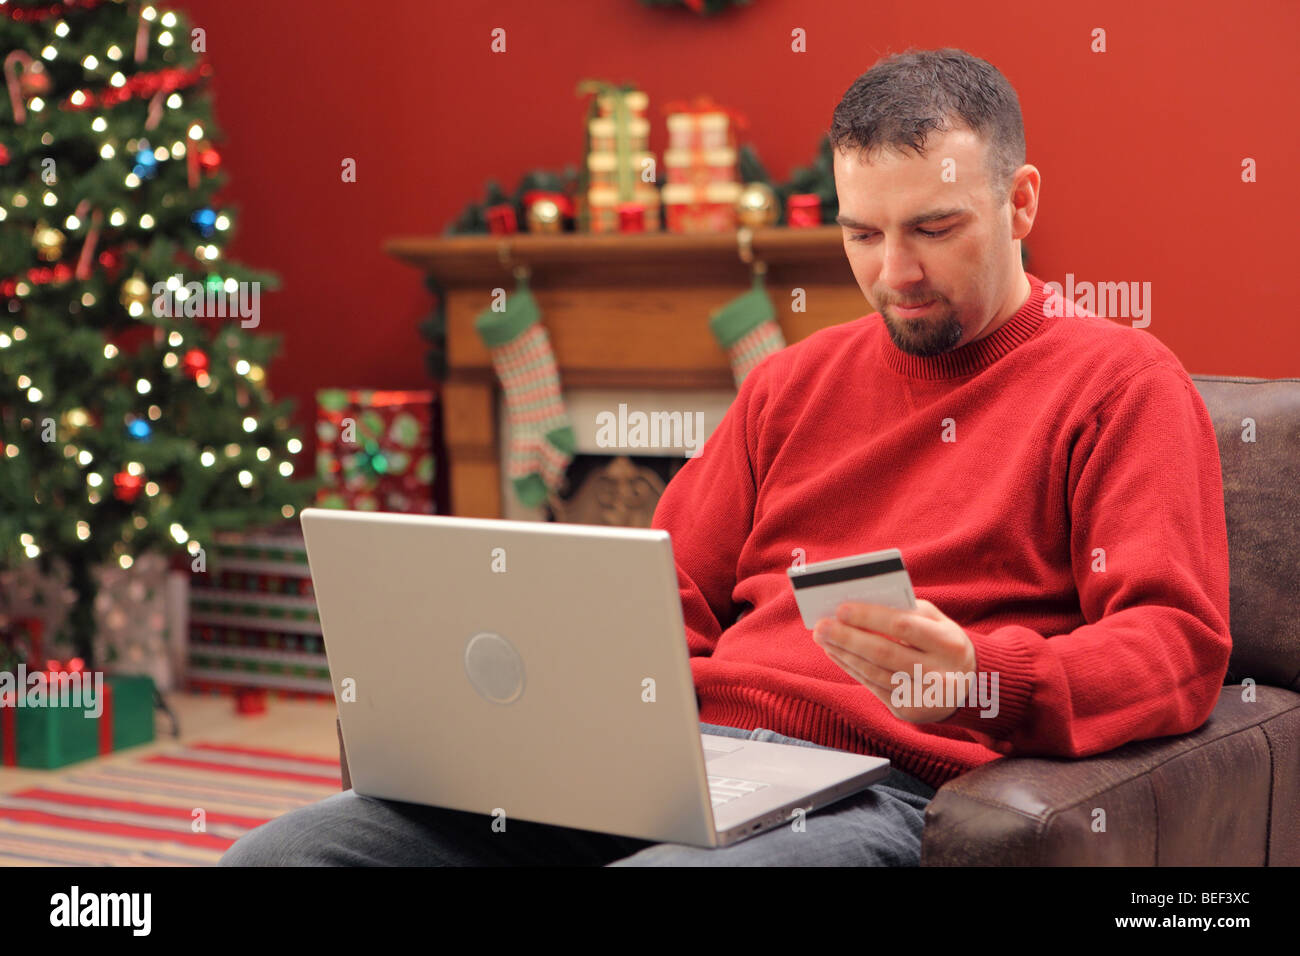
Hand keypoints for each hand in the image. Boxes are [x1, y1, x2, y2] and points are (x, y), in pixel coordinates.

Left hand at [812, 599, 975, 722]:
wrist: (968, 686)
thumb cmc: (942, 642)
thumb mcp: (937, 621)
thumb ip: (906, 609)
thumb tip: (860, 603)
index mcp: (950, 644)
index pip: (904, 627)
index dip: (870, 618)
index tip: (841, 609)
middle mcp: (940, 674)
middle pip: (884, 653)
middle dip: (848, 638)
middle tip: (821, 626)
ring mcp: (924, 697)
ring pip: (875, 673)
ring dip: (843, 654)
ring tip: (823, 637)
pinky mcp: (909, 711)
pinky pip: (873, 687)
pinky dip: (851, 668)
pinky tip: (836, 653)